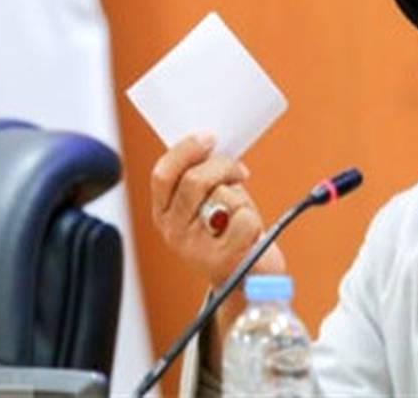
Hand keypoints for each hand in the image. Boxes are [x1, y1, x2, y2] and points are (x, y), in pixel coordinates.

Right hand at [150, 134, 285, 287]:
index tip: (209, 138)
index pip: (163, 175)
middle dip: (223, 166)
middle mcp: (173, 232)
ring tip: (241, 214)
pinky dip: (254, 219)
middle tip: (239, 170)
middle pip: (194, 180)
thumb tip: (214, 145)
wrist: (247, 280)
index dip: (185, 150)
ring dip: (241, 197)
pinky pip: (244, 219)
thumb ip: (203, 179)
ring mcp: (195, 249)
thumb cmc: (230, 232)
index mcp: (163, 214)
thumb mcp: (208, 203)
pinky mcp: (222, 261)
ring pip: (222, 197)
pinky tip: (250, 233)